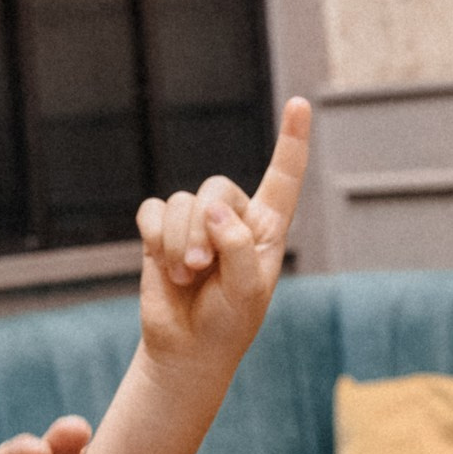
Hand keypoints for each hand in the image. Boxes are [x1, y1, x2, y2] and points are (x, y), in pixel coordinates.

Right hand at [134, 95, 310, 380]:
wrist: (186, 349)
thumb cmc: (228, 322)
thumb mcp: (248, 291)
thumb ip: (237, 246)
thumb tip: (210, 208)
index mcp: (266, 228)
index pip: (283, 177)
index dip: (292, 141)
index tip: (301, 104)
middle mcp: (231, 217)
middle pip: (215, 187)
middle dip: (202, 229)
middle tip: (199, 270)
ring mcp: (194, 223)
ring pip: (181, 202)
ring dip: (178, 244)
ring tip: (184, 277)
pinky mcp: (160, 232)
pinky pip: (151, 211)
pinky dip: (154, 237)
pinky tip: (161, 263)